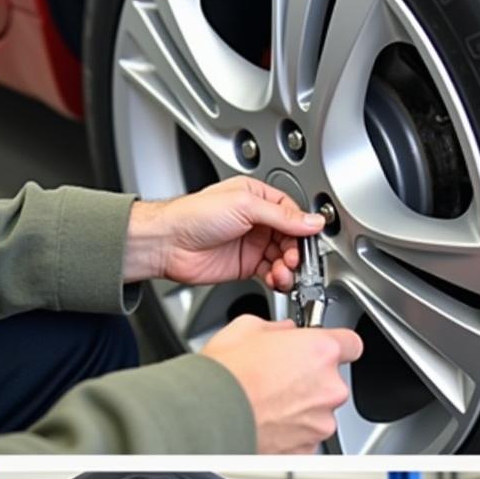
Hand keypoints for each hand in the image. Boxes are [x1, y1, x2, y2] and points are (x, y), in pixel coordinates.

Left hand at [123, 177, 324, 288]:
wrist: (168, 244)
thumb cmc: (194, 216)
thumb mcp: (244, 206)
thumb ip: (281, 216)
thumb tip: (311, 221)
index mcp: (257, 198)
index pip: (291, 213)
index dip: (302, 229)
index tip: (308, 242)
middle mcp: (256, 220)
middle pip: (290, 238)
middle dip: (296, 252)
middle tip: (294, 261)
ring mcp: (251, 244)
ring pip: (282, 258)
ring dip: (288, 268)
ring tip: (283, 273)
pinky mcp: (246, 265)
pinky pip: (271, 273)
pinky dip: (277, 279)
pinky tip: (276, 280)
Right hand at [201, 315, 363, 452]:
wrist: (206, 417)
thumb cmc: (224, 376)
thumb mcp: (246, 328)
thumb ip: (278, 328)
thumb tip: (284, 331)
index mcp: (321, 352)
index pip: (351, 343)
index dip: (336, 345)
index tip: (323, 348)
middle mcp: (329, 388)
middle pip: (332, 380)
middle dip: (310, 378)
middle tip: (279, 376)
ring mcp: (320, 422)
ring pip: (320, 410)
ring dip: (301, 407)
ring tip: (267, 401)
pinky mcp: (307, 448)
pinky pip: (306, 435)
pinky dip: (291, 431)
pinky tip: (267, 420)